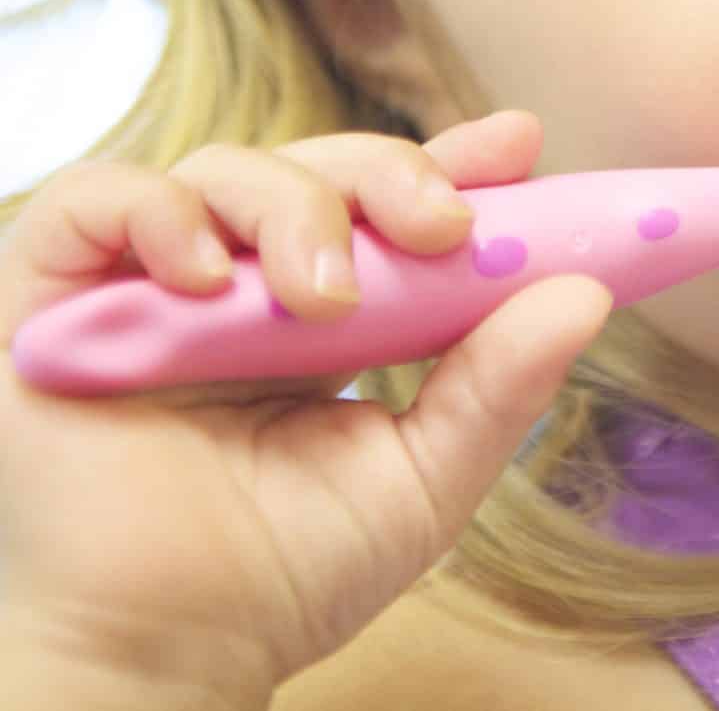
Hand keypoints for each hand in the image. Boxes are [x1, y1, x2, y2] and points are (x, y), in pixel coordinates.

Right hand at [0, 112, 611, 705]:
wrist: (165, 653)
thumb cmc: (288, 572)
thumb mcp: (423, 475)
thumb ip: (500, 386)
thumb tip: (585, 294)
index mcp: (330, 308)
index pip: (393, 201)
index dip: (454, 162)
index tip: (518, 145)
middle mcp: (241, 281)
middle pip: (322, 167)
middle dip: (392, 175)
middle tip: (440, 229)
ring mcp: (148, 283)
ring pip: (225, 169)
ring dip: (294, 210)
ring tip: (324, 297)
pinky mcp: (53, 298)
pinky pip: (96, 201)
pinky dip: (158, 214)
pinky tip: (206, 277)